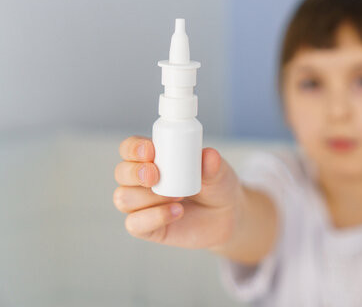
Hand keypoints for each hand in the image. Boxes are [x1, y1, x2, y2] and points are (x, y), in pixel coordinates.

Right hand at [113, 135, 244, 248]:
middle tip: (156, 175)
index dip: (133, 148)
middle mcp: (141, 180)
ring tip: (179, 197)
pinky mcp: (146, 227)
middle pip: (121, 172)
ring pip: (123, 198)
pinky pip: (134, 224)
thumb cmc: (217, 187)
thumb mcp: (219, 173)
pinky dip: (154, 217)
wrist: (227, 217)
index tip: (150, 151)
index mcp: (154, 158)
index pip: (130, 148)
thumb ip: (213, 164)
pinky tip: (177, 212)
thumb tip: (209, 155)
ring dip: (148, 197)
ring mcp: (141, 205)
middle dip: (135, 172)